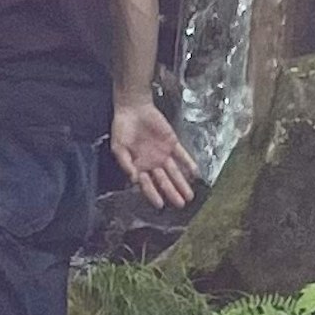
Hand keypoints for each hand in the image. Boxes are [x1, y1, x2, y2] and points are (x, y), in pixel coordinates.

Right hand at [111, 96, 199, 215]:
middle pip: (164, 181)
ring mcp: (163, 154)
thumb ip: (126, 164)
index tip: (160, 205)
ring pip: (175, 172)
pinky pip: (182, 155)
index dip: (153, 195)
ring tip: (190, 195)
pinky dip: (189, 163)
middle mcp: (152, 163)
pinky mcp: (171, 143)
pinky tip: (195, 173)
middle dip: (173, 193)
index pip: (147, 185)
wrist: (133, 108)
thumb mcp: (119, 148)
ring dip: (182, 183)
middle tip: (181, 204)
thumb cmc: (122, 129)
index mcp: (138, 166)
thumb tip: (134, 179)